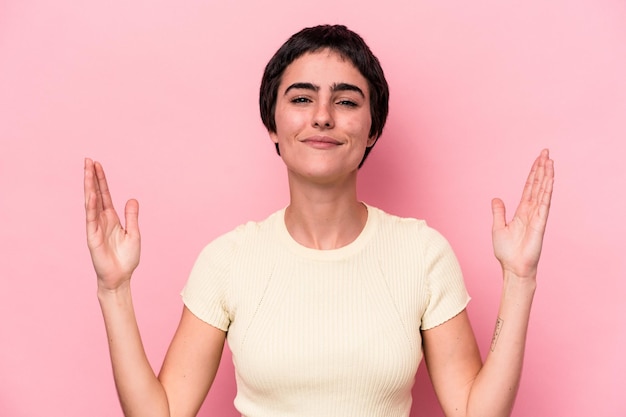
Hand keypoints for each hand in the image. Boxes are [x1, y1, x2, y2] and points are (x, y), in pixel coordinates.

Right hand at [84, 158, 140, 289]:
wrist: (120, 277)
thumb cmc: (126, 258)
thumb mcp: (133, 234)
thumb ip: (132, 216)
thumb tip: (132, 199)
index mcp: (112, 218)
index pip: (105, 194)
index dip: (101, 180)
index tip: (97, 164)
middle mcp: (102, 220)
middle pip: (95, 194)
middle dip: (92, 178)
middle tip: (88, 160)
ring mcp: (95, 227)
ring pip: (91, 203)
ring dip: (89, 187)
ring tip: (87, 171)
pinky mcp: (92, 237)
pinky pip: (91, 219)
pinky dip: (91, 206)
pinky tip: (90, 195)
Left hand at [491, 149, 553, 278]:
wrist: (513, 268)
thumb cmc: (506, 252)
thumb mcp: (498, 227)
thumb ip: (499, 212)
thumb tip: (496, 198)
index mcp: (521, 211)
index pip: (529, 187)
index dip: (533, 173)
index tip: (538, 159)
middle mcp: (531, 211)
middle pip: (538, 185)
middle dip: (542, 168)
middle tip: (546, 152)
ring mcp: (537, 216)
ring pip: (543, 191)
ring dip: (547, 175)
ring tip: (550, 160)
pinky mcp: (540, 223)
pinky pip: (544, 203)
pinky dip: (547, 191)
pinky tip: (550, 179)